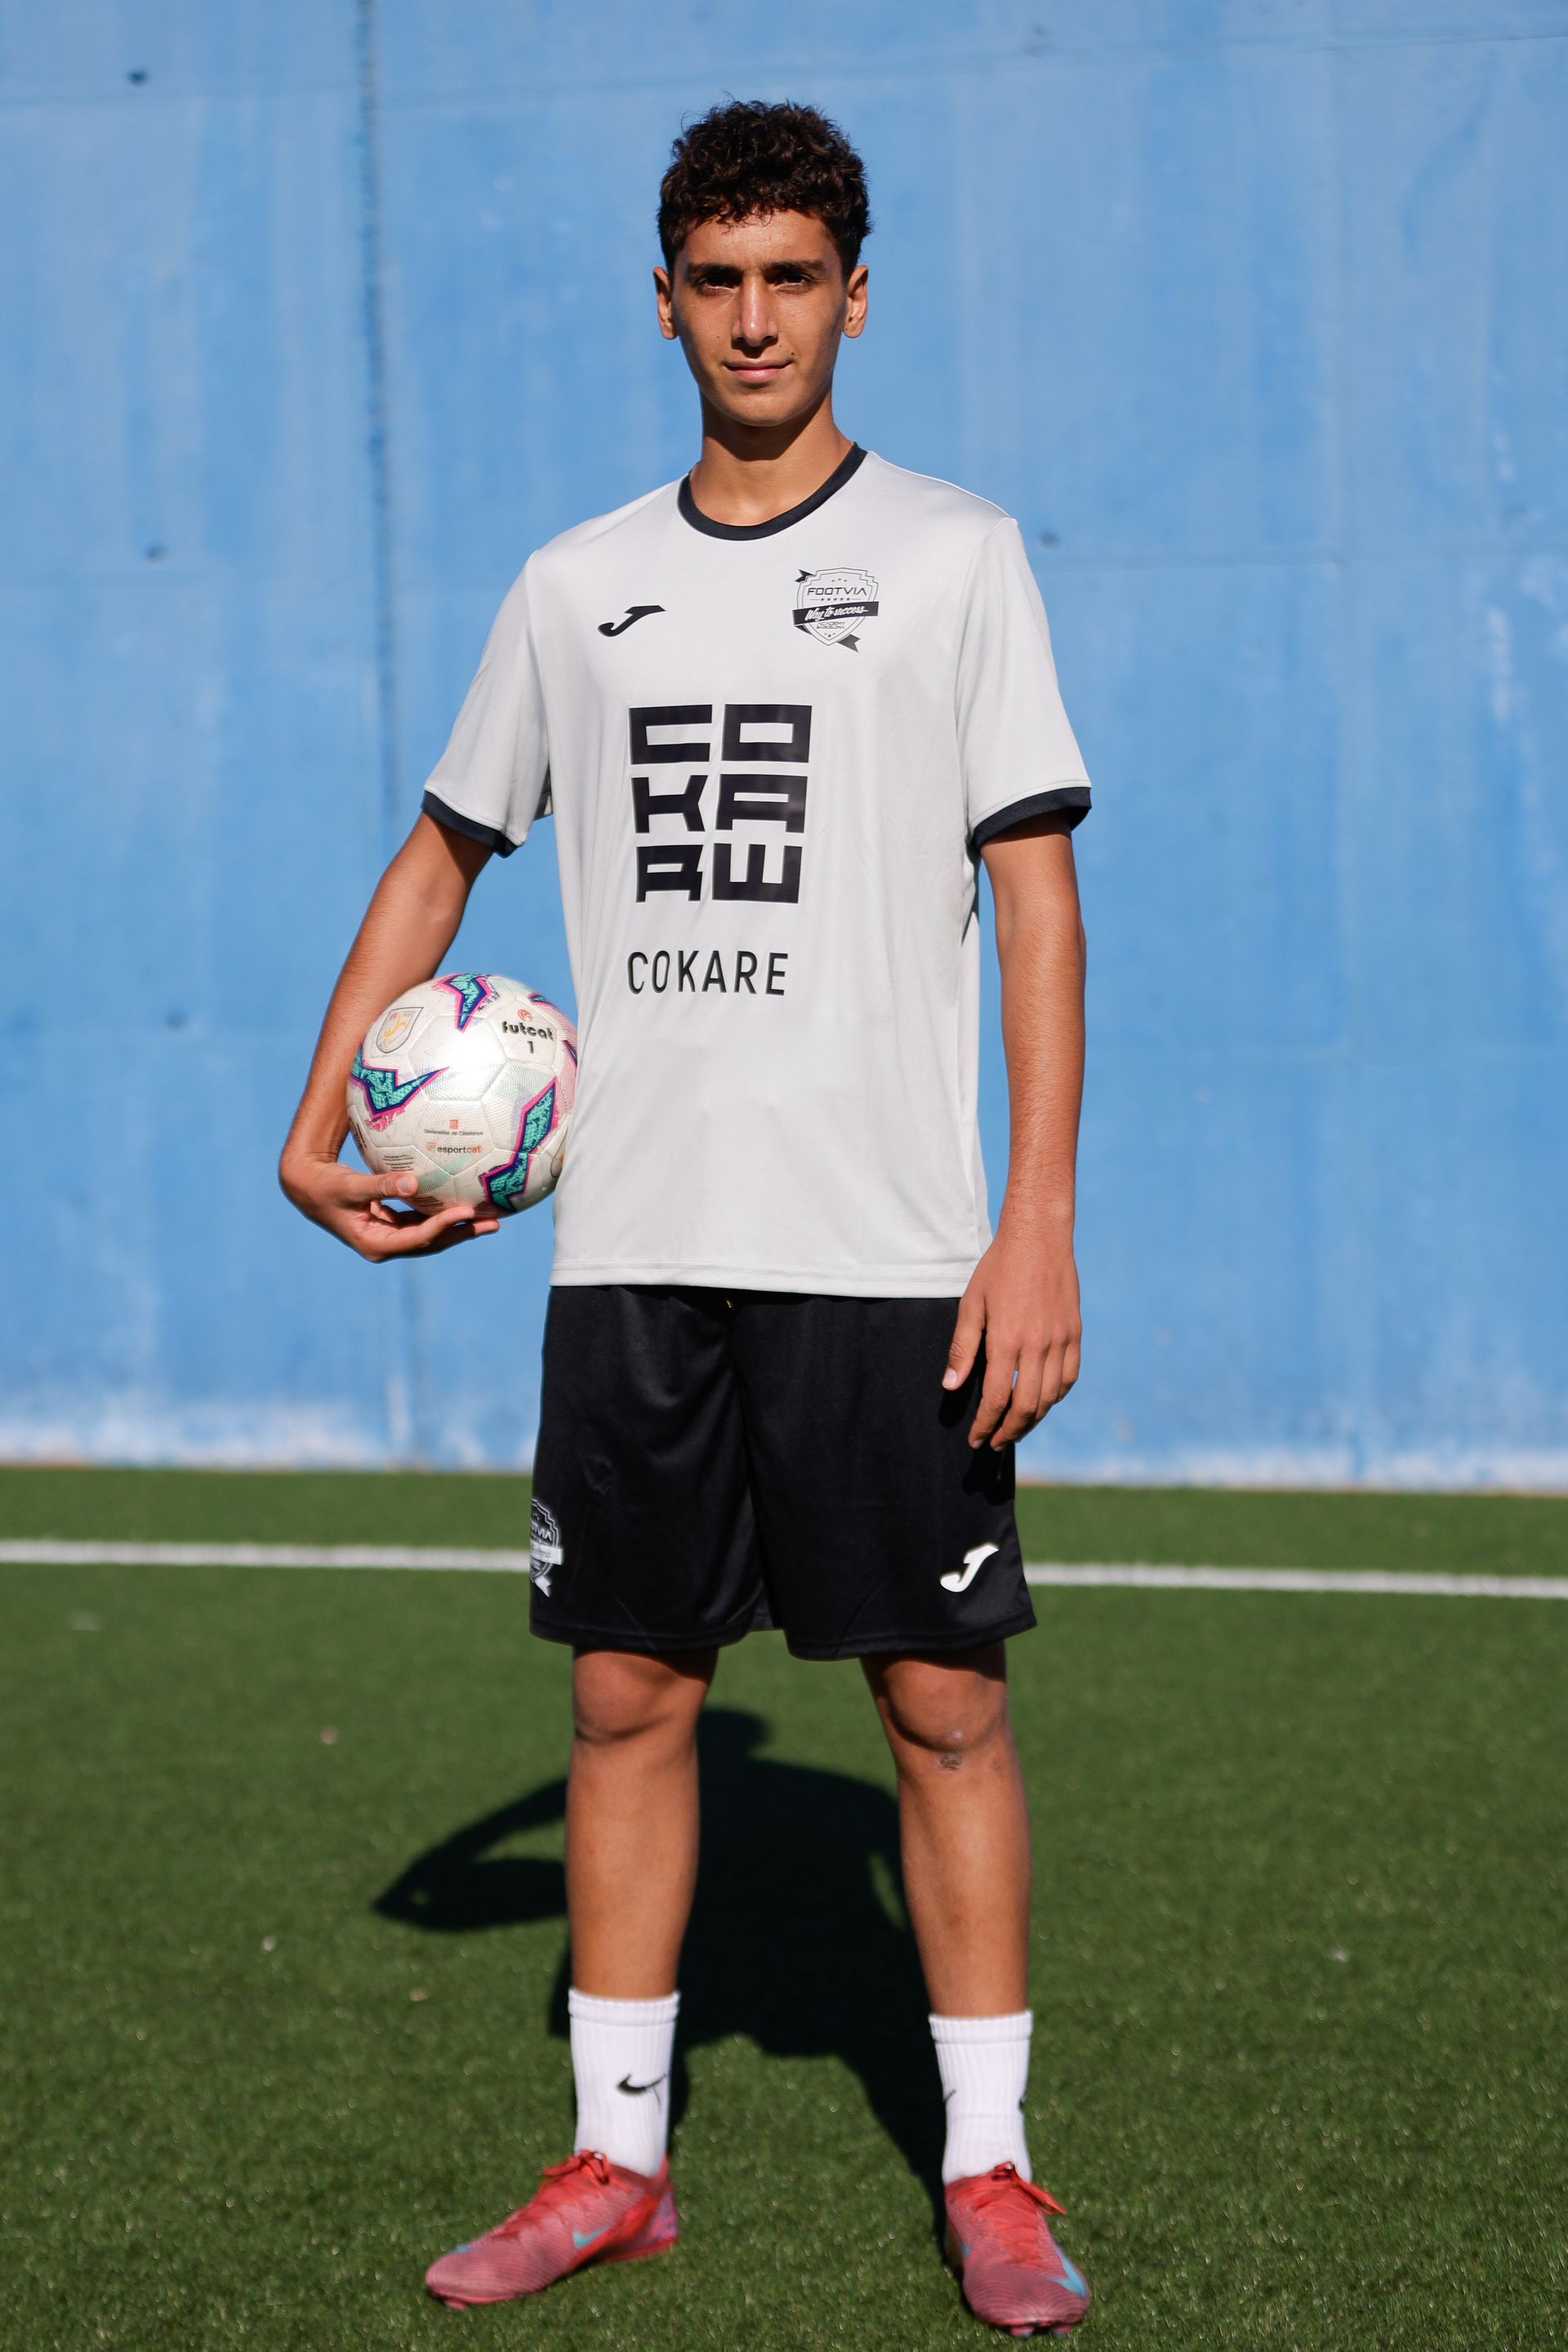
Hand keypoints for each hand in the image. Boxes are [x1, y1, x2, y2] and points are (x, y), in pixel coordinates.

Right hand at [279, 1150, 500, 1260]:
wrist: (307, 1187)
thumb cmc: (325, 1186)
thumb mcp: (349, 1186)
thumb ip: (380, 1185)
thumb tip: (414, 1181)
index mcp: (375, 1243)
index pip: (418, 1237)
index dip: (444, 1226)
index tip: (467, 1211)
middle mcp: (385, 1245)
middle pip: (432, 1242)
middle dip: (462, 1232)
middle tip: (493, 1222)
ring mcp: (389, 1236)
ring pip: (430, 1234)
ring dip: (458, 1226)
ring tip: (489, 1216)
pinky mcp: (391, 1224)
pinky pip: (422, 1221)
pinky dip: (441, 1214)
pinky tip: (461, 1202)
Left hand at [943, 1221, 1080, 1448]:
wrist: (1039, 1236)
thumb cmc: (999, 1267)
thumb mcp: (972, 1303)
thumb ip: (963, 1347)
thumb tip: (951, 1385)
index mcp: (1008, 1340)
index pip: (997, 1398)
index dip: (985, 1424)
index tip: (976, 1439)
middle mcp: (1038, 1345)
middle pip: (1027, 1406)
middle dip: (1008, 1431)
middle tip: (994, 1442)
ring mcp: (1061, 1340)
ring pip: (1050, 1397)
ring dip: (1032, 1419)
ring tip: (1015, 1428)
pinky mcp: (1075, 1333)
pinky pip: (1069, 1377)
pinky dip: (1055, 1396)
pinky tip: (1042, 1401)